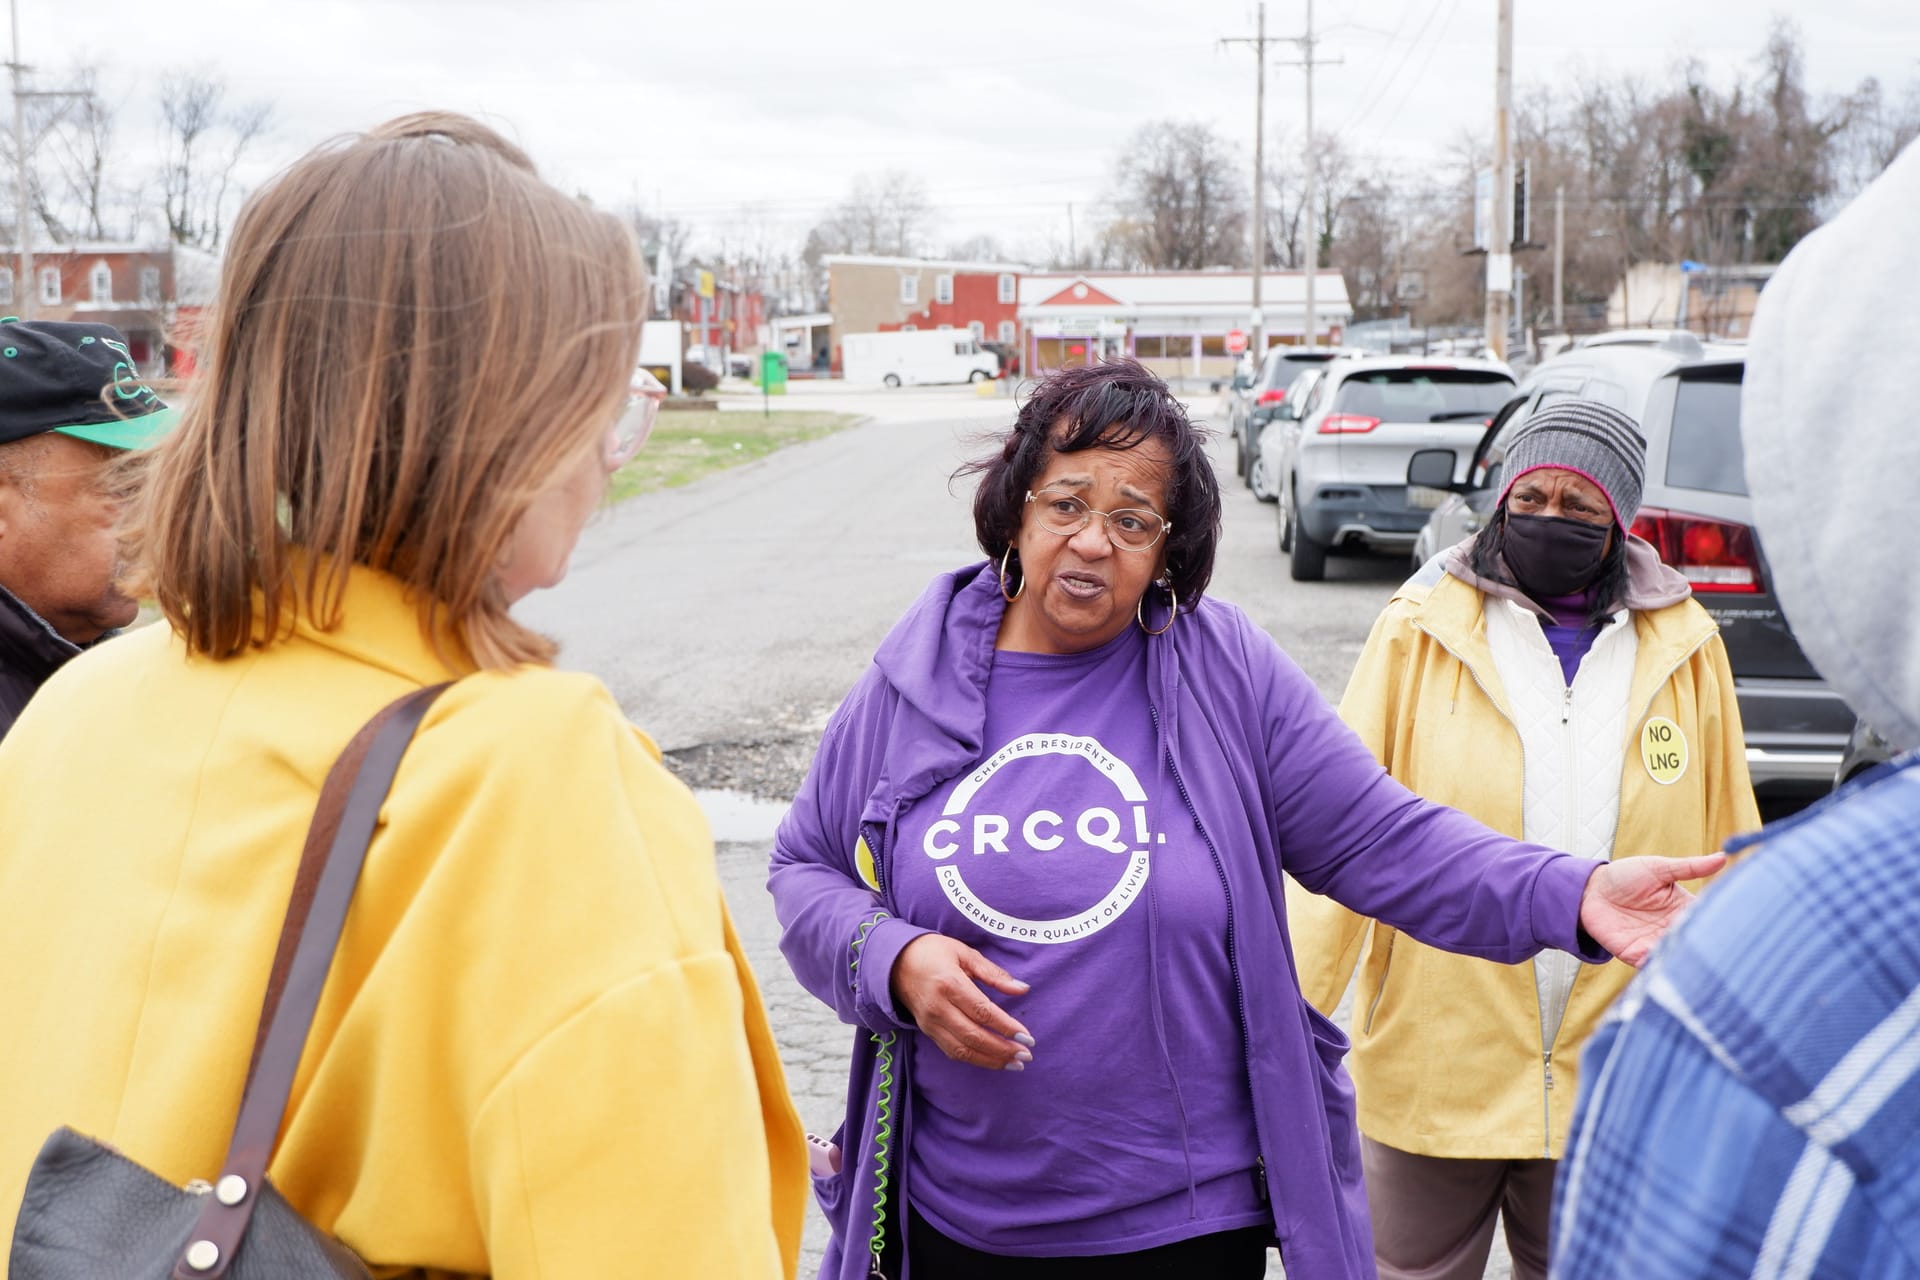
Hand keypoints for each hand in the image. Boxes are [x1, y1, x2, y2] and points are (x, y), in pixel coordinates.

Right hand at [890, 934, 1034, 1070]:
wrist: (895, 962)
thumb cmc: (933, 952)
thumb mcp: (964, 953)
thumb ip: (994, 973)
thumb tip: (1023, 989)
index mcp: (949, 983)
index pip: (982, 1012)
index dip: (1006, 1027)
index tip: (1027, 1036)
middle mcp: (938, 1007)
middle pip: (974, 1036)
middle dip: (1002, 1049)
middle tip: (1026, 1054)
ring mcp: (930, 1022)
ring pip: (963, 1050)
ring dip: (991, 1060)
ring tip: (1015, 1064)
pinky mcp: (927, 1031)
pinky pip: (952, 1051)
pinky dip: (975, 1059)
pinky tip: (993, 1060)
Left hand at [1578, 853, 1727, 966]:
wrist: (1588, 890)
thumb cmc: (1624, 876)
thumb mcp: (1658, 868)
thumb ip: (1689, 867)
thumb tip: (1722, 857)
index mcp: (1683, 909)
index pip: (1707, 921)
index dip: (1720, 927)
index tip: (1737, 932)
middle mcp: (1673, 930)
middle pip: (1696, 945)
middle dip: (1708, 951)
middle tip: (1726, 956)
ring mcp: (1654, 944)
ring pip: (1678, 959)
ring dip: (1687, 963)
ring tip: (1703, 968)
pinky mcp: (1634, 955)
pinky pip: (1652, 967)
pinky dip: (1661, 970)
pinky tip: (1670, 970)